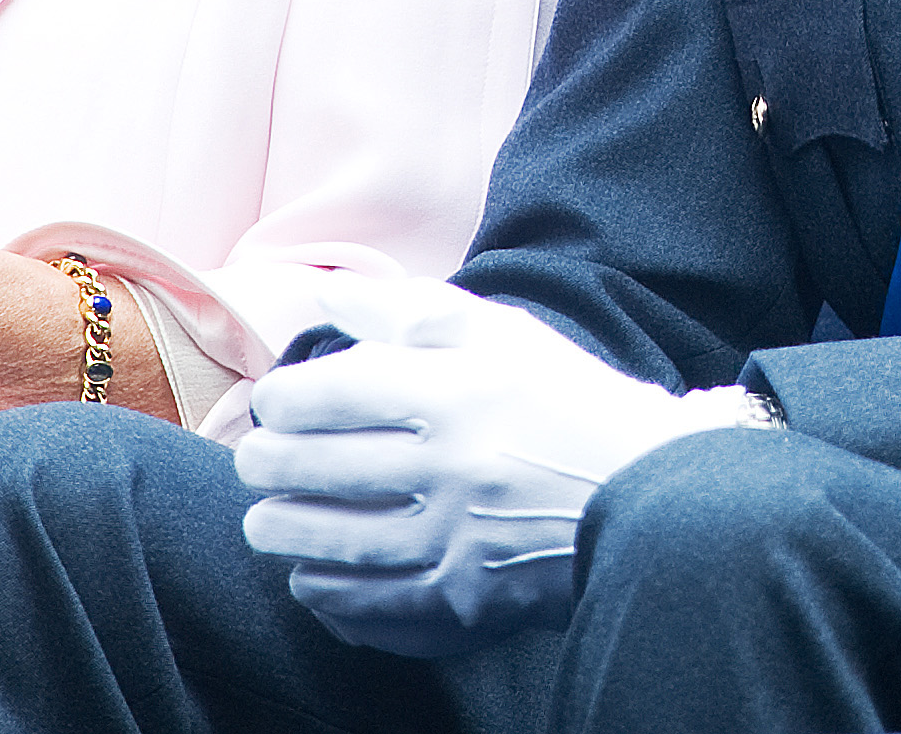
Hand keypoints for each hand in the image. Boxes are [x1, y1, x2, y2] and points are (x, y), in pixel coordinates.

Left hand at [234, 275, 737, 656]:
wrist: (647, 490)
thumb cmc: (562, 400)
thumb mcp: (496, 332)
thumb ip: (405, 310)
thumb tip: (326, 295)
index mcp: (453, 392)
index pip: (329, 395)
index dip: (282, 399)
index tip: (273, 402)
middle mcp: (448, 467)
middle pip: (315, 469)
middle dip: (265, 463)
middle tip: (254, 460)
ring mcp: (454, 541)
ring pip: (329, 543)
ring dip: (281, 530)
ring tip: (265, 520)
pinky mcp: (465, 600)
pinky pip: (370, 605)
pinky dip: (327, 594)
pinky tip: (310, 579)